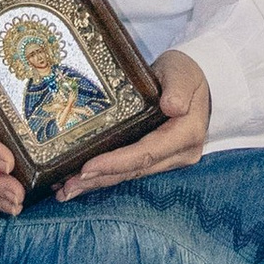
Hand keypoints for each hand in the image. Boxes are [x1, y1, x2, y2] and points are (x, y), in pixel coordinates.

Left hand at [55, 49, 209, 196]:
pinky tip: (82, 181)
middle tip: (67, 187)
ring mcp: (169, 159)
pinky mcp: (158, 159)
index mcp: (186, 134)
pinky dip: (106, 175)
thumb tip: (173, 106)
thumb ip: (178, 88)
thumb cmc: (185, 74)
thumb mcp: (182, 73)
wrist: (197, 83)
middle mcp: (179, 154)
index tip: (88, 167)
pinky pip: (130, 170)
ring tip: (66, 190)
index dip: (116, 162)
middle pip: (134, 170)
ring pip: (131, 174)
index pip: (146, 153)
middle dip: (100, 178)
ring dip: (99, 182)